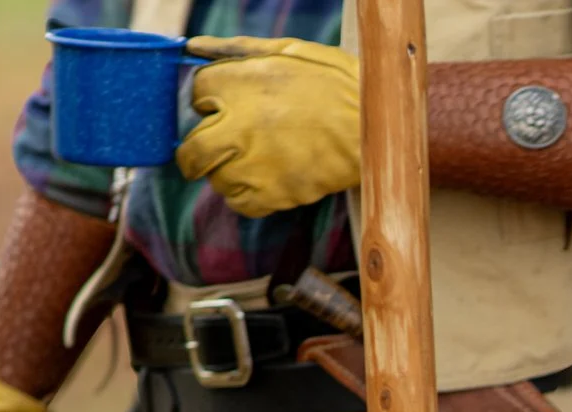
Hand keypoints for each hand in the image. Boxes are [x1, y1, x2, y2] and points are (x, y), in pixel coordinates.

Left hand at [178, 37, 360, 217]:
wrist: (379, 126)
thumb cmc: (338, 84)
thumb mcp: (288, 52)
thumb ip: (237, 49)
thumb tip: (194, 46)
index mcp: (237, 85)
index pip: (197, 95)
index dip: (212, 101)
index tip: (226, 106)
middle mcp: (237, 126)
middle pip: (192, 150)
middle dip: (197, 153)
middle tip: (212, 153)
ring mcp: (254, 164)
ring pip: (217, 180)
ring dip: (229, 174)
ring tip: (256, 164)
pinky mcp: (275, 194)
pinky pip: (242, 204)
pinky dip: (249, 197)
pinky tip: (267, 182)